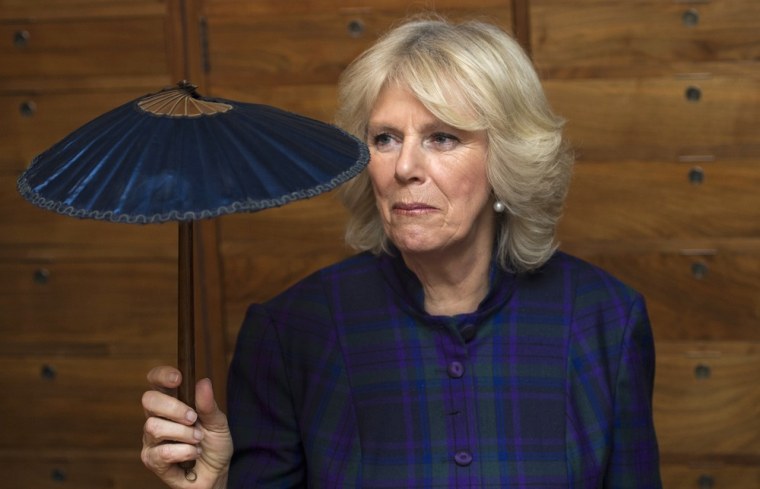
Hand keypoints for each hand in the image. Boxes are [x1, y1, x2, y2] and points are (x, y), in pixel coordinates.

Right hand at [142, 366, 232, 488]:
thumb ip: (208, 405)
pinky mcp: (152, 460)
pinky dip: (184, 452)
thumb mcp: (218, 423)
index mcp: (172, 403)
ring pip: (154, 427)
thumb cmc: (214, 446)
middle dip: (174, 408)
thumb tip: (203, 382)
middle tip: (193, 418)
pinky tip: (193, 455)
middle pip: (149, 400)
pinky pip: (162, 452)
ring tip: (197, 440)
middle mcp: (157, 418)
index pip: (156, 382)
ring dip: (183, 434)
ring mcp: (151, 439)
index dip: (161, 375)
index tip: (178, 378)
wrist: (216, 474)